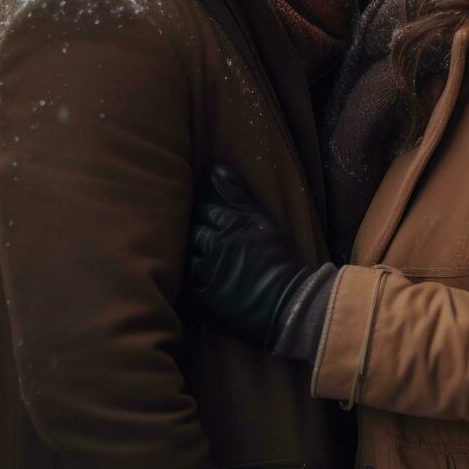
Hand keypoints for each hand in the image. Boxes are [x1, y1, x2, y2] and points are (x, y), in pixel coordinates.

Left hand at [186, 165, 314, 350]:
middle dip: (189, 232)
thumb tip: (216, 168)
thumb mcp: (261, 220)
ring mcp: (208, 271)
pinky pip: (184, 285)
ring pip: (184, 256)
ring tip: (182, 257)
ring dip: (184, 255)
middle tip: (189, 235)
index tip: (199, 216)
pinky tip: (180, 280)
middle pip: (192, 232)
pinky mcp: (204, 297)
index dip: (200, 213)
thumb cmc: (278, 258)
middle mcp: (216, 244)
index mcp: (231, 225)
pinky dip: (182, 281)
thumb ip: (238, 194)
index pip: (204, 211)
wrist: (288, 300)